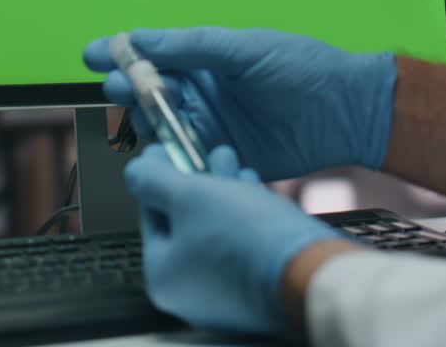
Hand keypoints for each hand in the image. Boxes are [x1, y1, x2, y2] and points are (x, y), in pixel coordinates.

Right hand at [84, 27, 397, 179]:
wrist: (347, 112)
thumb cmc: (302, 68)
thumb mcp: (245, 49)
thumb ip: (193, 46)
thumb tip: (141, 38)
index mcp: (203, 61)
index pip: (151, 55)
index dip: (119, 54)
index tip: (94, 54)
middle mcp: (200, 94)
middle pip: (146, 93)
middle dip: (127, 88)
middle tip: (120, 87)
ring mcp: (209, 127)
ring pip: (160, 128)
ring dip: (147, 123)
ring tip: (148, 117)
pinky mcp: (221, 159)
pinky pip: (186, 162)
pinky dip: (172, 158)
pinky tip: (170, 152)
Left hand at [125, 144, 340, 335]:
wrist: (310, 271)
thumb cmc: (247, 239)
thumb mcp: (189, 196)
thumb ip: (153, 180)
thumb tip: (135, 171)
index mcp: (163, 276)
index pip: (151, 215)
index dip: (160, 175)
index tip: (168, 150)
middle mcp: (190, 293)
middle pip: (185, 224)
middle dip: (198, 181)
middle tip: (205, 152)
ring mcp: (226, 295)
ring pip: (216, 231)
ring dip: (224, 192)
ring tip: (234, 164)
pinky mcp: (258, 289)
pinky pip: (242, 246)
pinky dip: (246, 216)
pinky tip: (255, 191)